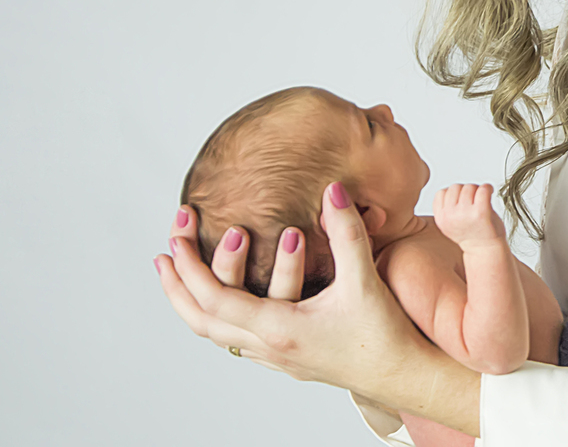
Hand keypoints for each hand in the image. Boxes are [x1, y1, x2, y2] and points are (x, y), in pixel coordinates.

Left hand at [155, 183, 478, 429]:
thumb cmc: (384, 334)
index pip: (215, 299)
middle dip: (177, 285)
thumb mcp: (364, 279)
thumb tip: (332, 191)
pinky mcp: (285, 360)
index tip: (176, 239)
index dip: (191, 268)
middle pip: (201, 321)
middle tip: (165, 253)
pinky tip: (224, 301)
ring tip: (182, 275)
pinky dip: (216, 317)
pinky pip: (234, 340)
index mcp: (280, 329)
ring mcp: (274, 358)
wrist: (402, 376)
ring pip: (215, 334)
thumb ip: (347, 232)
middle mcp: (268, 348)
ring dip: (193, 303)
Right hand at [433, 183, 506, 248]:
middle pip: (455, 187)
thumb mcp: (450, 224)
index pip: (441, 193)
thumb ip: (446, 208)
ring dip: (477, 190)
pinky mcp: (481, 212)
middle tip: (474, 201)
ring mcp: (465, 214)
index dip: (454, 195)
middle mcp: (451, 216)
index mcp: (441, 219)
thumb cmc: (472, 235)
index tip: (463, 202)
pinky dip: (488, 188)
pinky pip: (483, 189)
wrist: (486, 251)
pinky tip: (490, 193)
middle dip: (465, 191)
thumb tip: (450, 189)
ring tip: (481, 201)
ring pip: (469, 186)